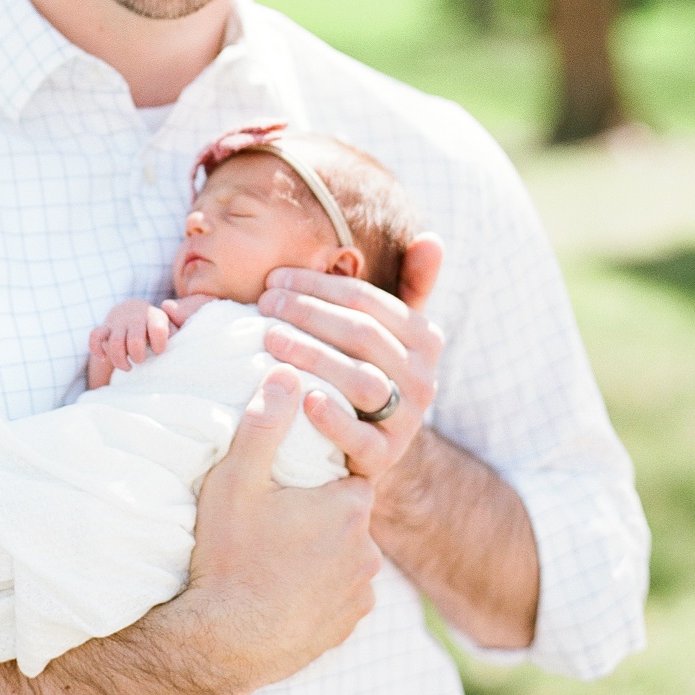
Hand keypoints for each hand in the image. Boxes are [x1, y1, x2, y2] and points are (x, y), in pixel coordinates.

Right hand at [86, 298, 173, 389]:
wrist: (133, 311)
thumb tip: (174, 327)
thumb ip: (179, 325)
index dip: (159, 344)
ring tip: (128, 367)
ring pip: (114, 344)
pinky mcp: (104, 328)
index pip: (157, 329)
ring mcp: (117, 323)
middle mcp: (135, 318)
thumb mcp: (171, 324)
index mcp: (154, 317)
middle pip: (134, 341)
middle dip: (138, 356)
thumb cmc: (156, 326)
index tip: (159, 351)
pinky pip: (95, 337)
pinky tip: (103, 358)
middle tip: (141, 360)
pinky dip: (97, 349)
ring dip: (120, 361)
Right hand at [179, 368, 382, 694]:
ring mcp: (361, 591)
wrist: (229, 642)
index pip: (345, 473)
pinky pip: (339, 594)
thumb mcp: (236, 481)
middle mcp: (369, 549)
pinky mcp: (349, 623)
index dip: (315, 474)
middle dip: (316, 512)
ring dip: (318, 551)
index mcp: (349, 505)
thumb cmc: (230, 555)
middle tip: (271, 517)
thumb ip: (263, 425)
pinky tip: (282, 588)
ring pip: (343, 554)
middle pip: (345, 513)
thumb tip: (287, 372)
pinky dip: (317, 588)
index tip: (286, 482)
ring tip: (272, 554)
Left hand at [258, 235, 444, 480]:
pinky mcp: (383, 456)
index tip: (273, 279)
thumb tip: (432, 238)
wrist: (358, 440)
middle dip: (306, 313)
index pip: (367, 301)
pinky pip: (359, 437)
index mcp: (424, 339)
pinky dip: (331, 417)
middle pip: (362, 335)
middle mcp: (424, 379)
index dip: (317, 286)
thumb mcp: (382, 326)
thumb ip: (407, 283)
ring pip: (361, 380)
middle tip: (262, 304)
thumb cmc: (359, 366)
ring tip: (269, 340)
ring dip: (312, 355)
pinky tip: (303, 398)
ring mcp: (406, 420)